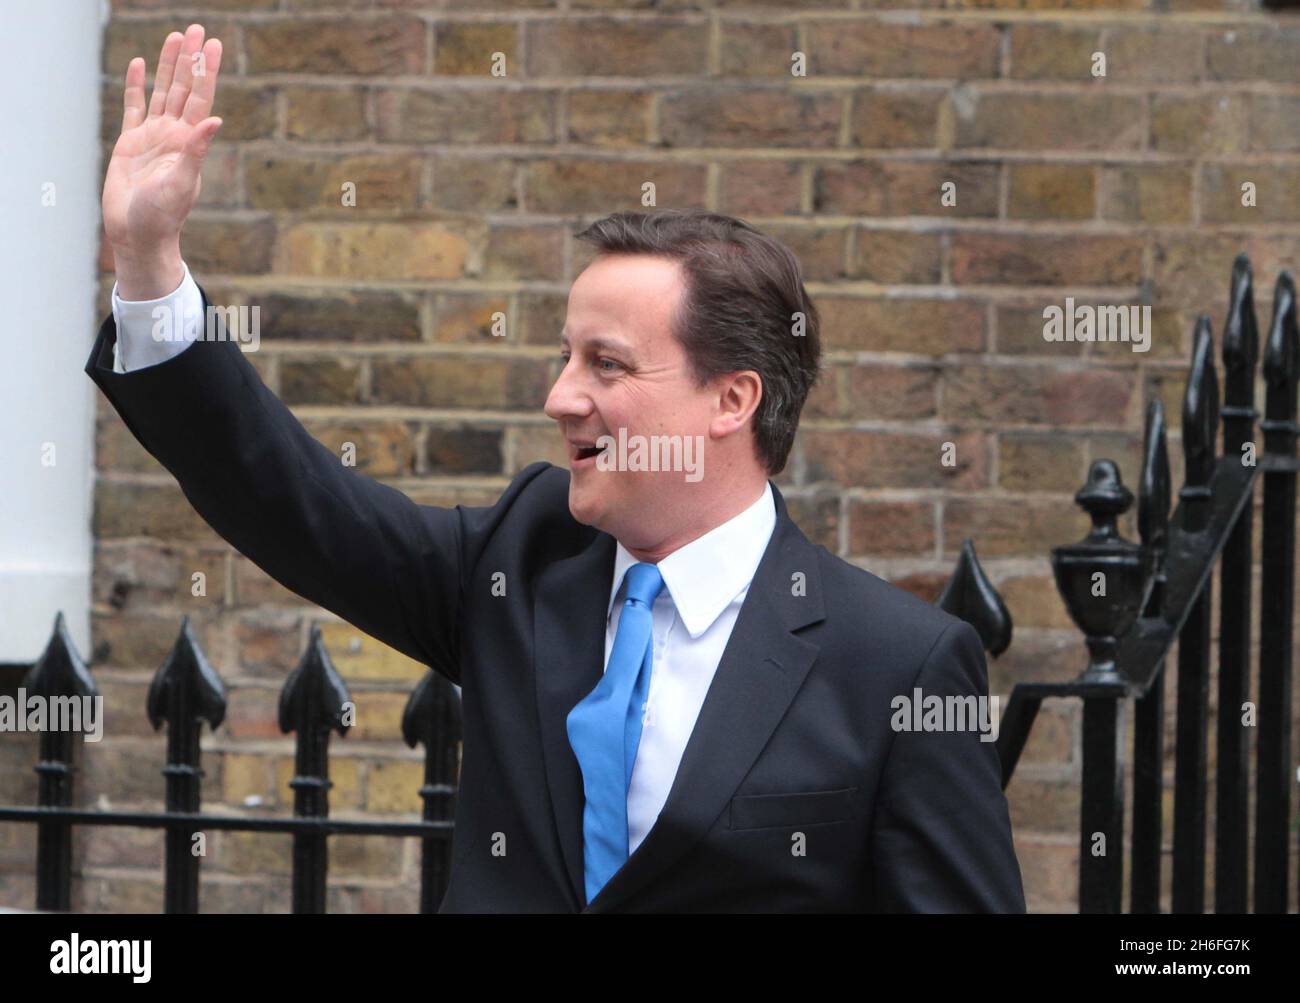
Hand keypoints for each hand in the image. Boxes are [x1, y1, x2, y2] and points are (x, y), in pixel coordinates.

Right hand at [103, 24, 223, 296]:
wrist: (138, 234)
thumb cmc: (163, 215)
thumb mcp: (183, 182)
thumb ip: (197, 150)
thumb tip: (215, 119)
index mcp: (189, 143)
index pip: (201, 98)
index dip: (206, 71)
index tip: (213, 45)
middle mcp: (174, 135)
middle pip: (183, 88)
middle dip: (190, 59)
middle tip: (196, 29)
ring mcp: (153, 137)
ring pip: (162, 93)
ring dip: (168, 66)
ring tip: (175, 38)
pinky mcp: (131, 144)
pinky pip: (134, 108)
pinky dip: (138, 87)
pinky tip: (141, 66)